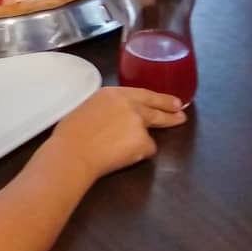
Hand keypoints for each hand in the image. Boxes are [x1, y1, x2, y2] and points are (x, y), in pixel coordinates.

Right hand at [49, 87, 185, 181]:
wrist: (74, 152)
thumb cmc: (71, 134)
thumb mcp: (87, 108)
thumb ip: (106, 109)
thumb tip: (112, 116)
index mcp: (112, 93)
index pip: (142, 93)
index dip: (158, 98)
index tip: (171, 100)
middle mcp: (129, 104)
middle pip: (155, 105)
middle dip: (170, 109)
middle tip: (181, 111)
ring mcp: (139, 122)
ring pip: (150, 130)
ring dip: (147, 137)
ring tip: (138, 145)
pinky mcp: (144, 140)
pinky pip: (147, 149)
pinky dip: (139, 154)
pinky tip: (122, 157)